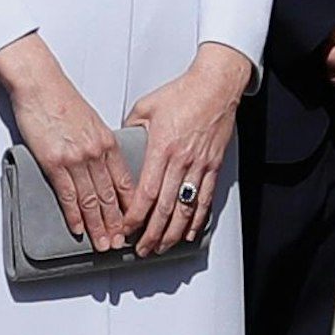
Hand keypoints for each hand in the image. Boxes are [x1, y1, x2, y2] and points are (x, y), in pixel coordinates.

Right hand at [0, 34, 135, 251]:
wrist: (40, 84)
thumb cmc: (63, 99)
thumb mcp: (92, 121)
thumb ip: (101, 144)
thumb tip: (106, 165)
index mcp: (108, 142)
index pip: (125, 183)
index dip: (131, 207)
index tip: (134, 224)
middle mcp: (96, 153)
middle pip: (111, 197)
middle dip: (117, 225)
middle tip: (121, 245)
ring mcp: (76, 159)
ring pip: (92, 200)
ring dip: (98, 226)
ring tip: (103, 244)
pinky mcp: (54, 161)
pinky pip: (67, 194)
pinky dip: (74, 215)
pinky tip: (78, 228)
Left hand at [123, 42, 252, 255]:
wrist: (215, 86)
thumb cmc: (183, 93)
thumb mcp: (146, 107)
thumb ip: (131, 129)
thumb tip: (120, 144)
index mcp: (161, 147)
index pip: (145, 192)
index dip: (135, 216)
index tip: (126, 229)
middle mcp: (181, 161)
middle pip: (164, 208)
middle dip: (151, 234)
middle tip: (141, 249)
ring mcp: (199, 166)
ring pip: (185, 209)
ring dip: (172, 234)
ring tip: (161, 248)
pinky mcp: (213, 167)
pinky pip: (205, 200)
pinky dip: (196, 220)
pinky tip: (189, 232)